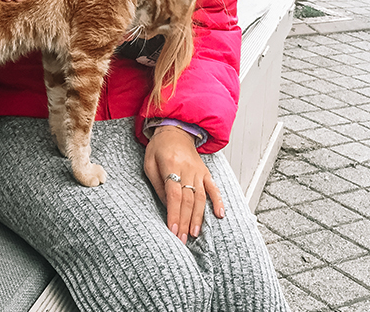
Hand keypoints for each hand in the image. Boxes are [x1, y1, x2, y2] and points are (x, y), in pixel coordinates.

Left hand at [144, 126, 223, 243]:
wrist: (175, 130)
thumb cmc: (159, 147)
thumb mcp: (149, 163)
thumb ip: (158, 185)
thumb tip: (167, 206)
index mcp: (171, 165)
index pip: (174, 195)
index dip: (174, 214)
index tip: (172, 230)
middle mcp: (188, 169)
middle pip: (187, 199)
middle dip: (184, 221)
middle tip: (181, 240)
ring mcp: (199, 171)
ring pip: (200, 197)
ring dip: (198, 217)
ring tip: (194, 234)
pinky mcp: (205, 172)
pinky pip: (214, 188)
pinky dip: (218, 201)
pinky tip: (220, 215)